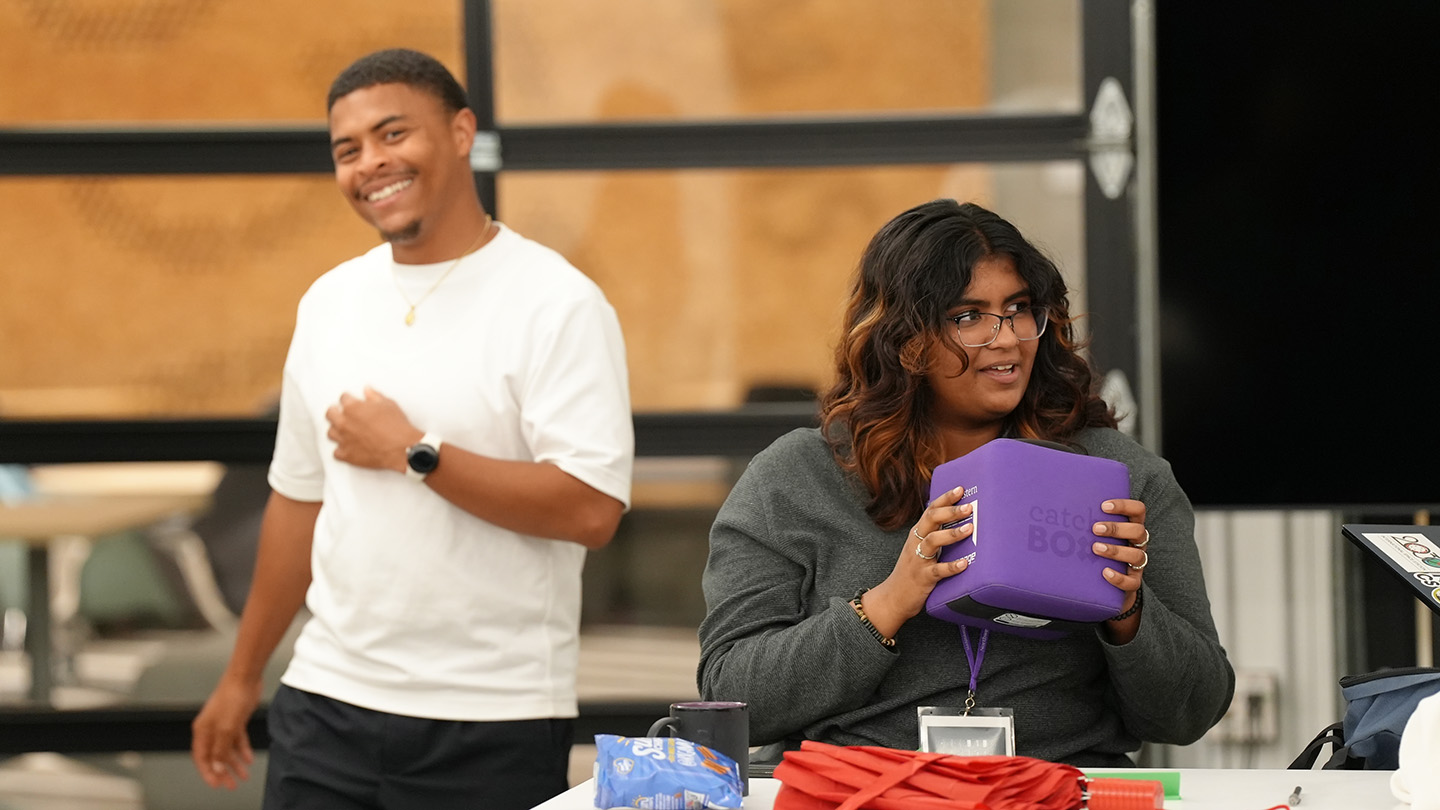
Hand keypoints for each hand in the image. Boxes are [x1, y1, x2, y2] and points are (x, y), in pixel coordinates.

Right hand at [190, 675, 261, 789]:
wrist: (246, 677)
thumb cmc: (232, 696)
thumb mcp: (227, 728)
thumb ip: (221, 749)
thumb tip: (217, 767)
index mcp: (203, 730)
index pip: (202, 758)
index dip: (208, 772)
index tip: (217, 784)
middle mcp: (211, 729)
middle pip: (215, 756)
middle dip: (223, 771)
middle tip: (231, 784)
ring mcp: (223, 724)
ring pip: (227, 749)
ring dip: (234, 763)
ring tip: (243, 776)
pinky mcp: (235, 720)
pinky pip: (237, 740)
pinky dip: (242, 750)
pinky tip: (248, 759)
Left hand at [324, 387, 422, 471]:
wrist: (402, 448)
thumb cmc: (397, 427)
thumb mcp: (388, 405)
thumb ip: (374, 396)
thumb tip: (367, 391)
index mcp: (353, 408)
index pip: (343, 398)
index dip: (348, 399)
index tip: (351, 400)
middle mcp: (345, 423)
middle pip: (330, 414)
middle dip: (335, 411)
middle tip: (340, 412)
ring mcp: (344, 440)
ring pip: (331, 433)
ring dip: (336, 430)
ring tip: (343, 430)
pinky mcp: (348, 455)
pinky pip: (336, 452)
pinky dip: (341, 450)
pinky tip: (347, 447)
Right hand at [861, 486, 973, 637]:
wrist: (893, 597)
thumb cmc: (911, 572)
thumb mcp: (920, 549)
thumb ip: (935, 536)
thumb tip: (961, 524)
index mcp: (917, 534)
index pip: (930, 510)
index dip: (945, 499)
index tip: (960, 489)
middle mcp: (916, 543)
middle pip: (930, 520)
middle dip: (950, 511)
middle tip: (969, 506)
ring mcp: (918, 560)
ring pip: (933, 541)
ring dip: (952, 533)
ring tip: (970, 528)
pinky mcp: (923, 577)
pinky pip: (938, 570)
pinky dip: (952, 566)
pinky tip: (965, 563)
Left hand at [1090, 498, 1148, 630]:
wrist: (1106, 586)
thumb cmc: (1096, 548)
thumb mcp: (1093, 533)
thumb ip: (1083, 520)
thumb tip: (1050, 505)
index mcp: (1130, 527)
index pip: (1138, 510)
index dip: (1124, 506)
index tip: (1103, 506)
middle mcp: (1137, 543)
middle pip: (1138, 531)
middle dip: (1116, 529)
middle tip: (1095, 529)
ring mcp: (1137, 563)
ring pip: (1137, 555)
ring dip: (1116, 551)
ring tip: (1096, 548)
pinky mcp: (1133, 582)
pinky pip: (1132, 582)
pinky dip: (1119, 577)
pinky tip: (1105, 572)